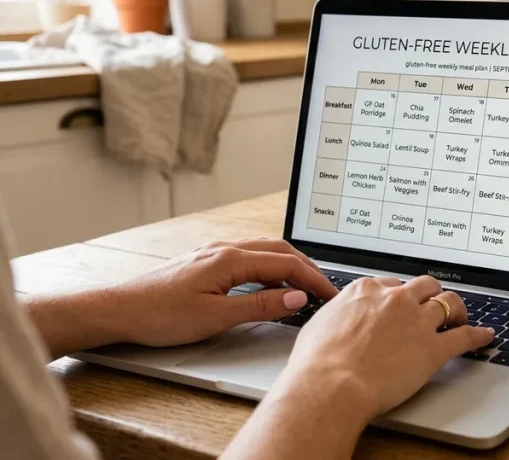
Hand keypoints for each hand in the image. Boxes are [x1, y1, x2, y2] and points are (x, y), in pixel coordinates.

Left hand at [113, 239, 337, 347]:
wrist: (118, 310)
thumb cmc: (160, 315)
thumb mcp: (217, 318)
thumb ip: (261, 306)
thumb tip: (296, 298)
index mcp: (231, 259)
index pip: (286, 264)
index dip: (313, 279)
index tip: (331, 295)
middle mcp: (224, 249)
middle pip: (279, 251)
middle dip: (307, 268)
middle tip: (325, 288)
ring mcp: (213, 253)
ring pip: (263, 251)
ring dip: (289, 265)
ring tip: (304, 285)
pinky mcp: (205, 262)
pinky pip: (248, 256)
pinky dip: (269, 266)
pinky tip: (269, 282)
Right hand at [282, 275, 494, 417]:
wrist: (332, 384)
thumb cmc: (318, 362)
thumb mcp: (320, 324)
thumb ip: (337, 314)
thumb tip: (338, 317)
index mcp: (367, 291)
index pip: (392, 283)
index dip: (400, 295)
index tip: (402, 303)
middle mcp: (395, 300)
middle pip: (425, 286)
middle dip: (431, 295)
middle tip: (433, 306)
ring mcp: (417, 321)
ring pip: (449, 302)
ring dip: (456, 309)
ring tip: (459, 318)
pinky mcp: (433, 347)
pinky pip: (464, 336)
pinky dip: (477, 336)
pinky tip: (484, 336)